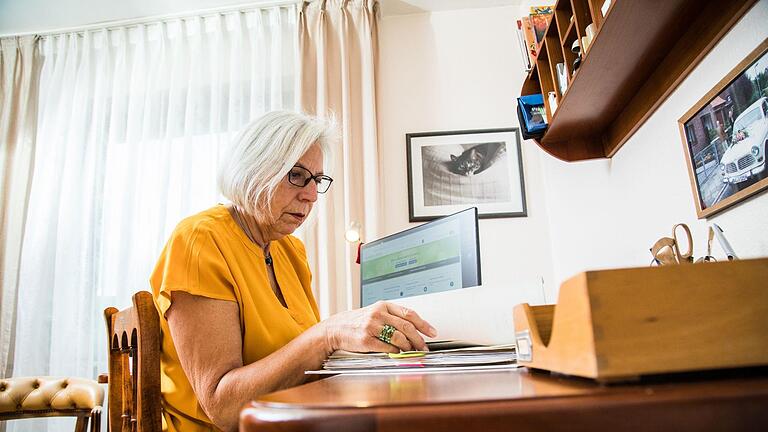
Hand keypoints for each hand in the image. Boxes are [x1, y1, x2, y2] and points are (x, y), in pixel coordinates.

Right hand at [320, 301, 437, 353]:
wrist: (336, 328)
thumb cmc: (358, 321)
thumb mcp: (375, 313)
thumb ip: (393, 318)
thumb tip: (415, 329)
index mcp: (383, 305)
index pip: (409, 314)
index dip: (424, 324)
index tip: (432, 332)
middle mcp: (378, 314)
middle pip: (406, 327)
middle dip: (419, 339)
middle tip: (424, 347)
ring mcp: (371, 327)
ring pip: (399, 338)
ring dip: (409, 347)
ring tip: (412, 351)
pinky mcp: (366, 340)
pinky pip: (387, 347)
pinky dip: (396, 352)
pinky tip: (399, 353)